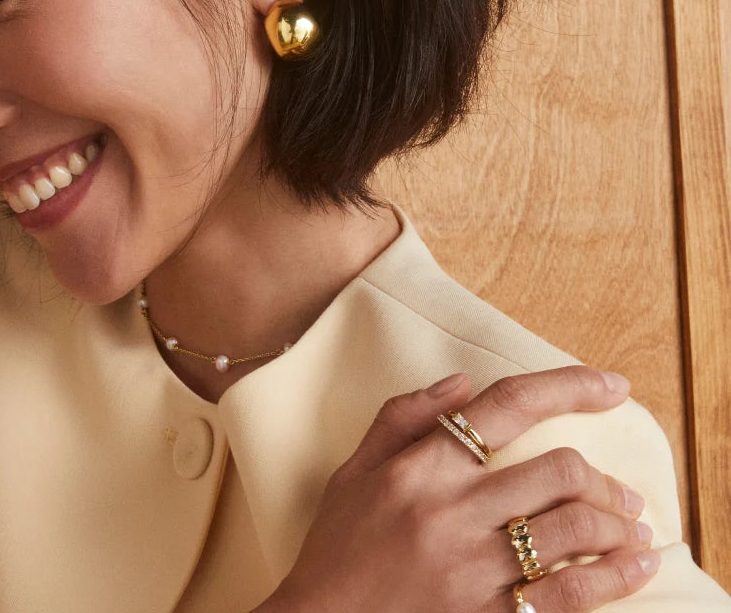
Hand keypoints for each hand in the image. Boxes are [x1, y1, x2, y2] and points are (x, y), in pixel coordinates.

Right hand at [268, 366, 659, 612]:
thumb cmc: (338, 546)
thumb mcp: (354, 470)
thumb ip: (404, 416)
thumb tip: (463, 382)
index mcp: (422, 467)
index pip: (508, 407)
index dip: (568, 387)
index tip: (611, 387)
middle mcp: (454, 512)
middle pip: (559, 471)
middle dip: (601, 476)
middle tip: (618, 488)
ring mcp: (475, 569)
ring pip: (575, 529)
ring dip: (618, 523)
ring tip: (633, 524)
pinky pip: (569, 596)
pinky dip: (614, 578)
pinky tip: (636, 566)